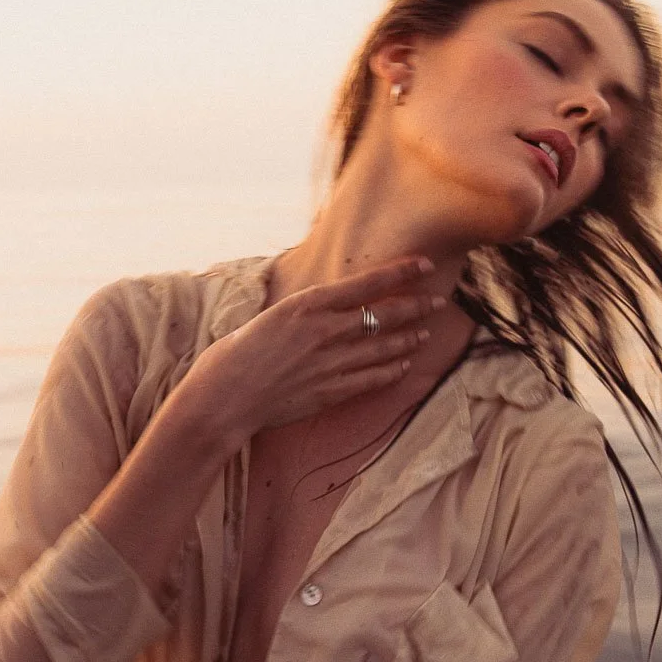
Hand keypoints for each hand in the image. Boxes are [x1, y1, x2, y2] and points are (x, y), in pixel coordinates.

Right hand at [185, 256, 442, 435]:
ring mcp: (330, 363)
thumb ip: (305, 310)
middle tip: (438, 301)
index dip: (400, 272)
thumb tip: (326, 303)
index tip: (424, 264)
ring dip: (408, 339)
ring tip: (425, 333)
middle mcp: (324, 331)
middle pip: (383, 315)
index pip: (366, 283)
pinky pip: (371, 379)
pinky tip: (404, 366)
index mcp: (308, 305)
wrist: (224, 397)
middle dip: (415, 306)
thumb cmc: (236, 353)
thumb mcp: (272, 316)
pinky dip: (391, 371)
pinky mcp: (330, 392)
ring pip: (382, 347)